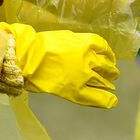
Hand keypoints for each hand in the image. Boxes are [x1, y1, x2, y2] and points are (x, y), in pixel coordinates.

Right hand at [0, 23, 119, 108]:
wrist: (26, 59)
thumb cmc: (41, 45)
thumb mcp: (65, 37)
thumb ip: (78, 43)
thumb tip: (86, 50)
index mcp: (85, 43)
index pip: (103, 47)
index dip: (109, 53)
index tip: (110, 57)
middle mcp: (88, 59)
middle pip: (106, 65)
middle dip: (111, 70)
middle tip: (113, 73)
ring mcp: (83, 77)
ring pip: (103, 80)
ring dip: (109, 82)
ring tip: (111, 84)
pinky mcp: (76, 92)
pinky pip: (96, 98)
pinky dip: (106, 100)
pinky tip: (112, 101)